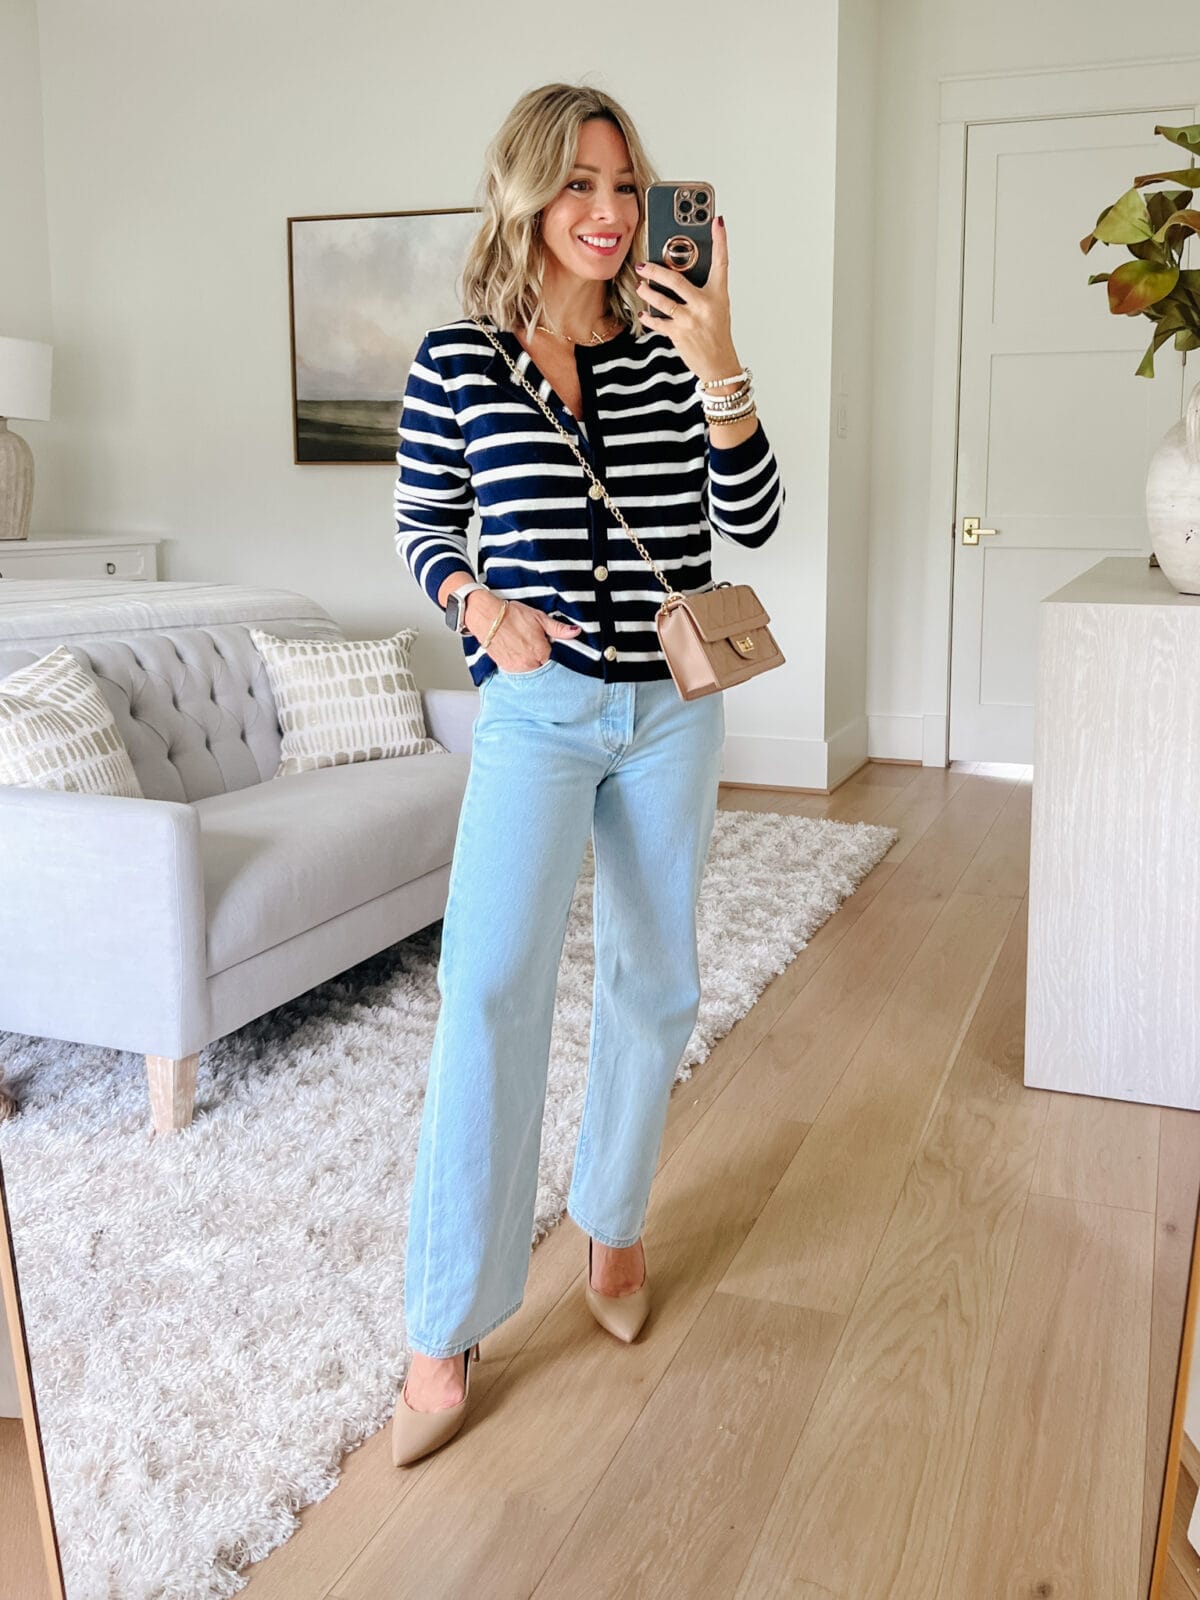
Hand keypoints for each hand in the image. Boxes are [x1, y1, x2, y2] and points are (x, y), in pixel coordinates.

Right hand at [464, 590, 580, 670]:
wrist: (487, 617)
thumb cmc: (511, 615)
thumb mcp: (539, 618)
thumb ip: (559, 629)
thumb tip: (576, 631)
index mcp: (542, 652)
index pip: (557, 661)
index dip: (556, 655)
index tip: (552, 648)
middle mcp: (530, 663)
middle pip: (545, 668)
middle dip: (544, 661)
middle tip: (537, 648)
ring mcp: (518, 668)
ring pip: (532, 671)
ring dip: (533, 664)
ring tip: (527, 650)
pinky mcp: (507, 669)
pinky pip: (520, 672)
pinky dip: (522, 666)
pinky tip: (520, 654)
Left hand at [634, 214, 740, 383]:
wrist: (719, 366)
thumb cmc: (717, 334)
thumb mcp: (717, 308)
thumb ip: (701, 291)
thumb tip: (678, 276)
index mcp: (718, 295)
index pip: (721, 262)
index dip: (721, 240)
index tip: (718, 222)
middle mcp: (705, 305)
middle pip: (676, 280)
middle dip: (656, 271)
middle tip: (643, 265)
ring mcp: (691, 320)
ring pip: (662, 300)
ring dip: (647, 293)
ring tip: (640, 287)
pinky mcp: (679, 334)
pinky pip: (658, 322)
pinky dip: (648, 318)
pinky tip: (643, 314)